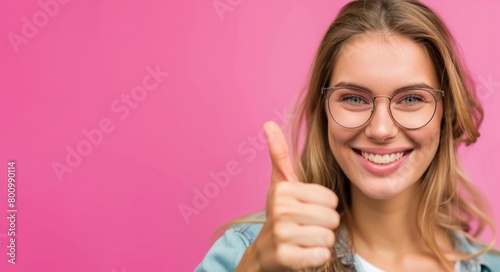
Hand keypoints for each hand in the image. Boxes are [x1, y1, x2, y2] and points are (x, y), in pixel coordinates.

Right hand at [236, 121, 339, 271]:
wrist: (265, 252)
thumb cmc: (280, 214)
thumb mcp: (280, 184)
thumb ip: (278, 154)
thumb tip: (268, 123)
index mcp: (283, 190)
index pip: (330, 199)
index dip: (325, 207)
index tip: (307, 210)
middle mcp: (279, 210)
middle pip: (332, 218)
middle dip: (325, 226)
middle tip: (307, 227)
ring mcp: (281, 235)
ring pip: (328, 238)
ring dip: (321, 242)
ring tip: (304, 239)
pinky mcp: (285, 257)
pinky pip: (321, 256)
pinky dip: (315, 257)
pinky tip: (302, 253)